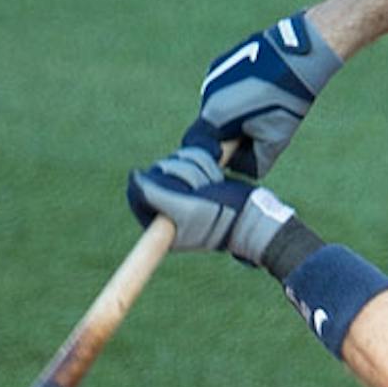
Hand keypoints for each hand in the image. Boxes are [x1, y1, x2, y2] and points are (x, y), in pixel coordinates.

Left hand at [127, 124, 297, 266]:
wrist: (254, 216)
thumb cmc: (222, 215)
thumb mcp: (184, 207)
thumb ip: (153, 193)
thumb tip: (133, 177)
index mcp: (159, 225)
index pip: (140, 192)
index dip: (156, 182)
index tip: (177, 188)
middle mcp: (167, 212)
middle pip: (159, 173)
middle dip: (184, 174)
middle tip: (202, 190)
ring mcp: (183, 197)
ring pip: (176, 164)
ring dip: (197, 169)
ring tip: (212, 185)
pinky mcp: (197, 184)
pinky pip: (191, 161)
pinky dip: (204, 164)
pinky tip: (216, 177)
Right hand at [196, 13, 341, 178]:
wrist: (297, 55)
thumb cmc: (287, 100)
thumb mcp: (275, 140)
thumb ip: (256, 161)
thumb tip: (245, 167)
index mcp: (215, 117)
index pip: (205, 151)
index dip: (225, 156)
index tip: (243, 152)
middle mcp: (207, 96)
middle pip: (212, 130)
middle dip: (232, 135)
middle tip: (260, 128)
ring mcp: (212, 78)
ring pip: (218, 109)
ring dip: (235, 115)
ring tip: (263, 106)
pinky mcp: (220, 64)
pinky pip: (223, 91)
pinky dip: (237, 96)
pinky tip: (259, 90)